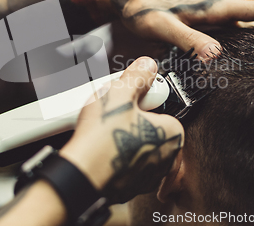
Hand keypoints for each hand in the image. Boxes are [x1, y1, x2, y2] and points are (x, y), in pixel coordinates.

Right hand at [60, 57, 183, 203]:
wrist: (81, 176)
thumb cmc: (104, 139)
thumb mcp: (119, 94)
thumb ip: (137, 77)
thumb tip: (147, 66)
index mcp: (172, 134)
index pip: (165, 108)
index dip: (143, 100)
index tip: (129, 97)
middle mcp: (165, 159)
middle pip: (149, 128)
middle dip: (131, 119)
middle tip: (112, 112)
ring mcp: (147, 176)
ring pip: (137, 147)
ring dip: (121, 136)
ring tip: (101, 128)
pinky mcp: (128, 188)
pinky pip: (124, 165)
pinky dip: (113, 156)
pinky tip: (97, 147)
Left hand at [94, 0, 253, 58]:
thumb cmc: (141, 8)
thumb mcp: (162, 27)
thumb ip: (188, 40)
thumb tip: (215, 55)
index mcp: (212, 5)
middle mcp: (213, 5)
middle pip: (249, 21)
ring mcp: (205, 10)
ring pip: (234, 26)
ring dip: (246, 41)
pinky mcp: (196, 15)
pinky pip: (219, 28)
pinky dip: (228, 41)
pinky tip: (225, 59)